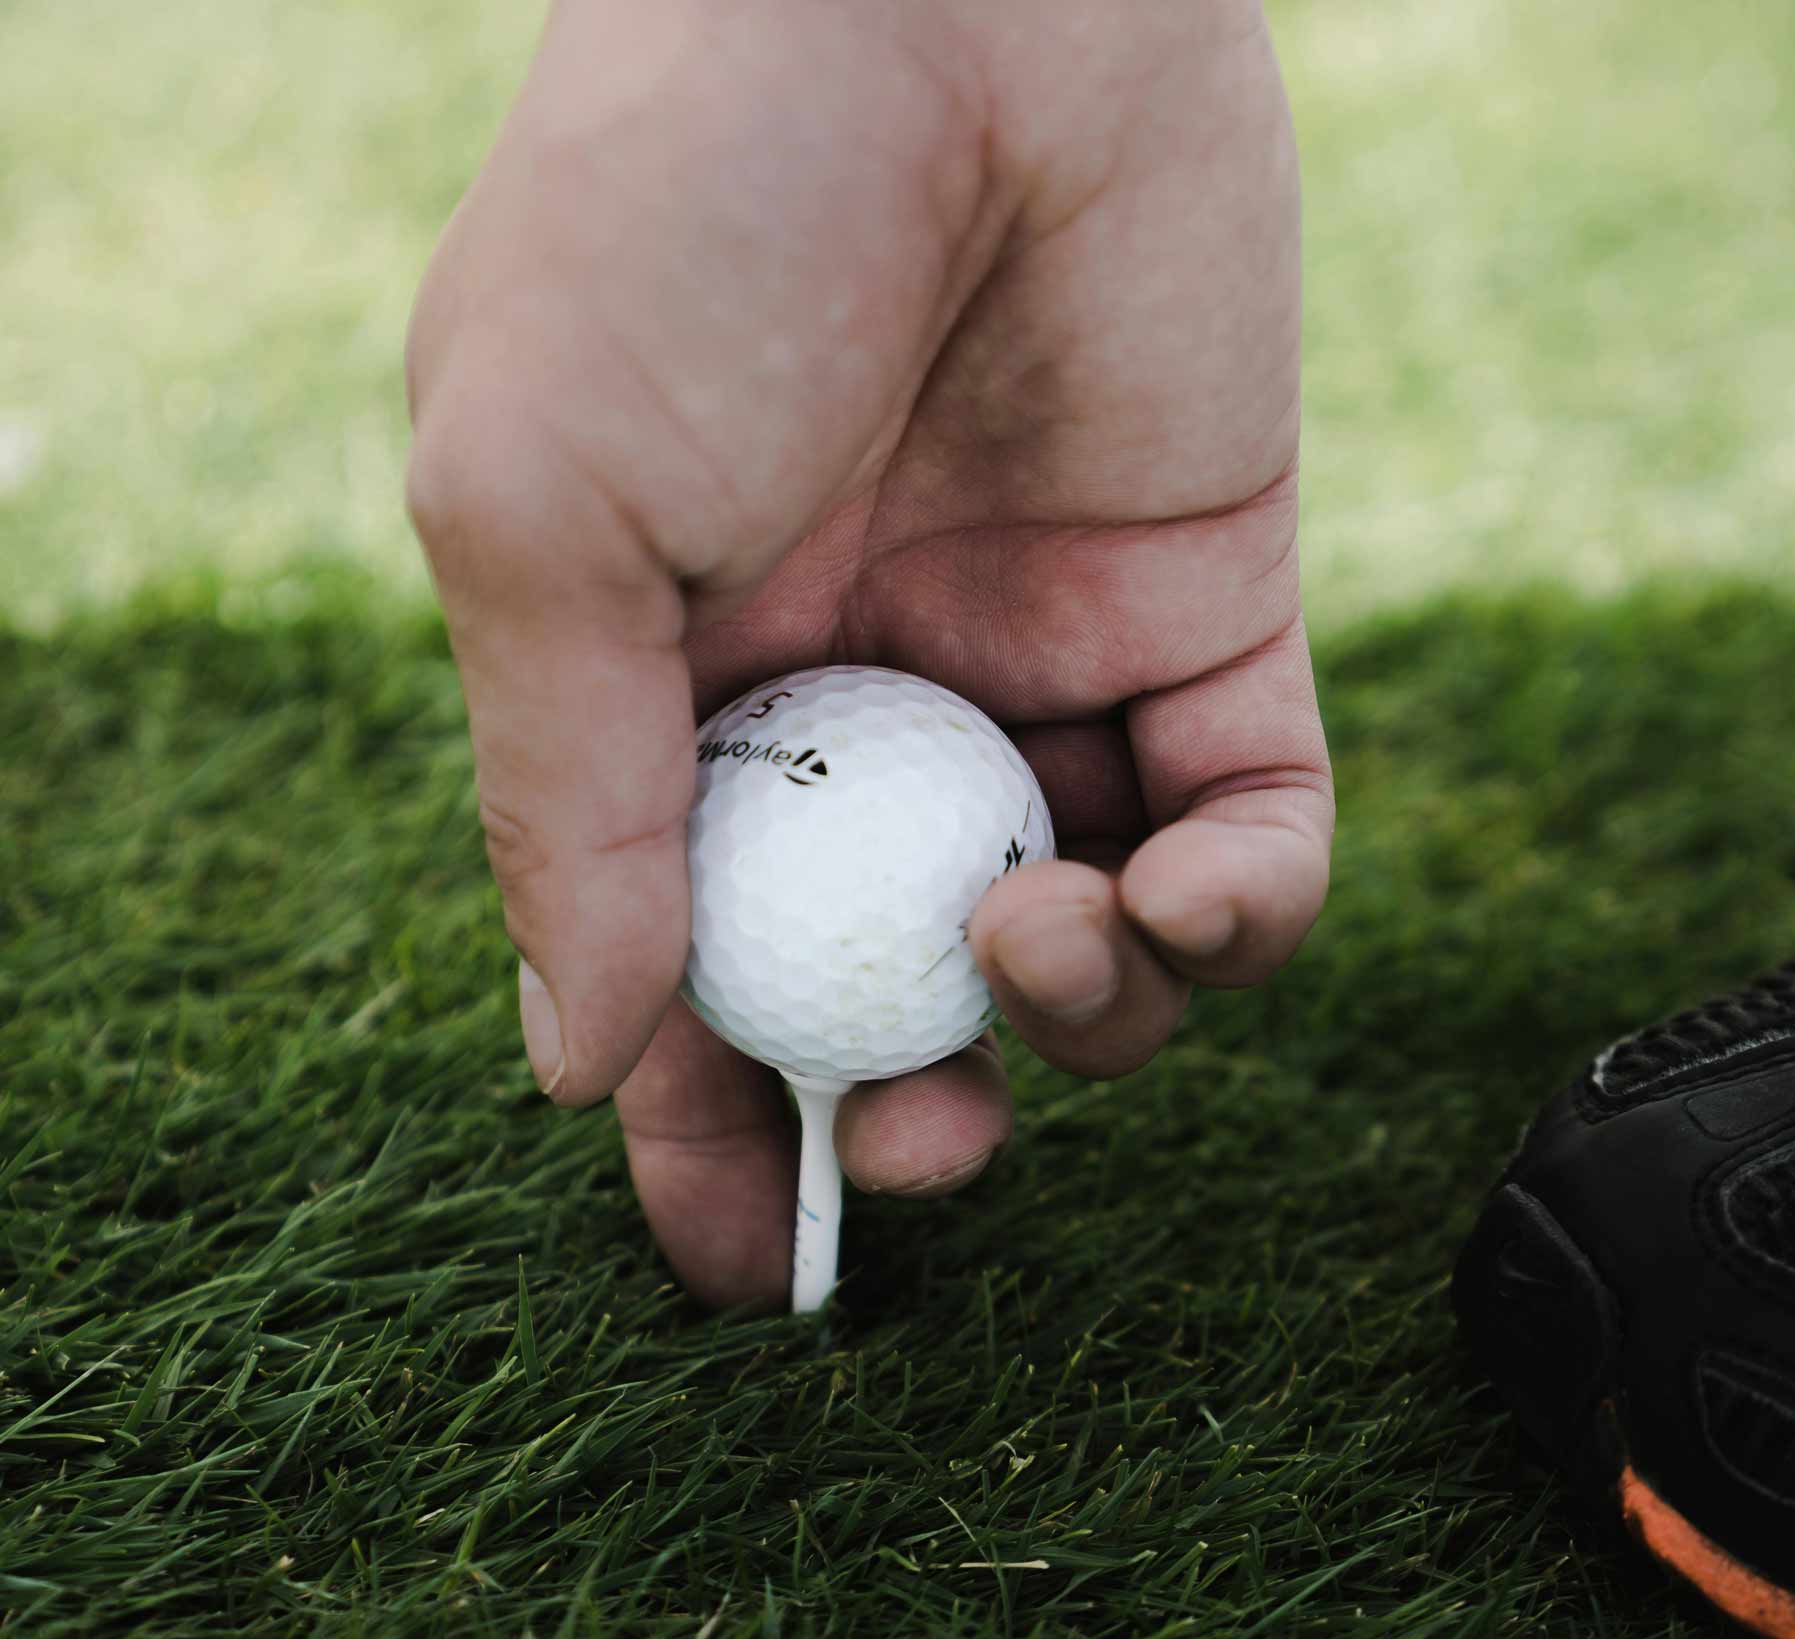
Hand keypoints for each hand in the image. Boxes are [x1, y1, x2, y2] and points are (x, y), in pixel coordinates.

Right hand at [405, 0, 1331, 1306]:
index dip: (716, 1132)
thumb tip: (582, 1059)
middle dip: (916, 1112)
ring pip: (1091, 950)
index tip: (746, 1265)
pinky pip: (1252, 834)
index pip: (696, 971)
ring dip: (1084, 1020)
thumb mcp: (543, 513)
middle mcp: (865, 711)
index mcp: (679, 702)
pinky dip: (1238, 913)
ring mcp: (1041, 673)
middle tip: (926, 1152)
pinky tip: (1183, 896)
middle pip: (901, 991)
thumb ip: (568, 803)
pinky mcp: (1211, 618)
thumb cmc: (685, 216)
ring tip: (1041, 947)